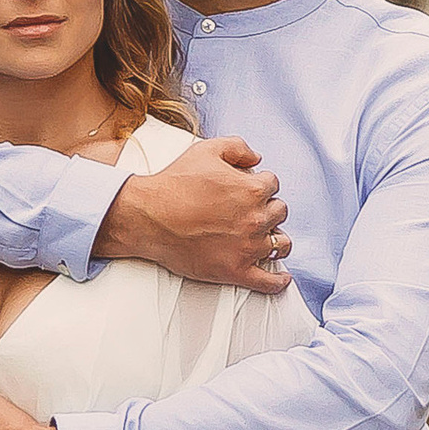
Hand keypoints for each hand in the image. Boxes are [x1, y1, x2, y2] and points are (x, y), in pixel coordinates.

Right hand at [96, 135, 291, 292]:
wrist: (148, 218)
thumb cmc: (174, 184)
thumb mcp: (206, 150)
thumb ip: (238, 147)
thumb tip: (257, 158)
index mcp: (252, 190)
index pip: (273, 184)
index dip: (261, 184)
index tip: (249, 189)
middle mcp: (256, 219)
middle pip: (279, 212)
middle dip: (268, 208)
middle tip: (251, 210)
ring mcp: (248, 248)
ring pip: (281, 244)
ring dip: (276, 238)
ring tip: (268, 237)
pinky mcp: (236, 271)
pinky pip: (269, 282)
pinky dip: (278, 280)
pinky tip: (280, 277)